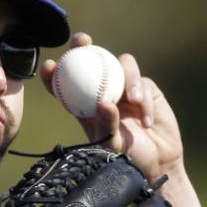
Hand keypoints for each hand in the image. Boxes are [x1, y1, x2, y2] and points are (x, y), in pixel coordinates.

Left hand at [40, 32, 204, 206]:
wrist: (157, 164)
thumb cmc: (126, 160)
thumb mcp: (111, 146)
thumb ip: (107, 126)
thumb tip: (104, 103)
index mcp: (83, 106)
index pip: (63, 86)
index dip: (53, 74)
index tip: (50, 66)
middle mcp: (102, 92)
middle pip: (88, 62)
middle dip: (81, 46)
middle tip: (82, 42)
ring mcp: (124, 88)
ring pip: (120, 65)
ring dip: (126, 78)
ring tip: (132, 100)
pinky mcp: (145, 89)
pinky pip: (143, 83)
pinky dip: (144, 100)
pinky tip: (146, 119)